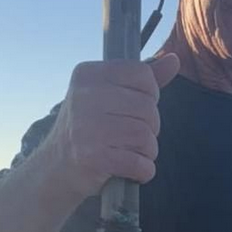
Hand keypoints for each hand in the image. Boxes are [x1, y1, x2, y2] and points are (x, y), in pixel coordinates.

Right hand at [44, 53, 179, 198]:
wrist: (56, 168)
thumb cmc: (89, 129)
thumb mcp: (109, 96)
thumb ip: (142, 79)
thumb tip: (175, 60)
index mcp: (88, 74)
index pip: (142, 74)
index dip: (150, 95)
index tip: (136, 110)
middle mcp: (84, 97)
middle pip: (147, 108)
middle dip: (150, 127)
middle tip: (134, 137)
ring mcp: (87, 127)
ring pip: (145, 136)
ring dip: (148, 151)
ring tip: (133, 153)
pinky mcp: (93, 157)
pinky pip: (139, 163)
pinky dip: (143, 171)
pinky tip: (133, 170)